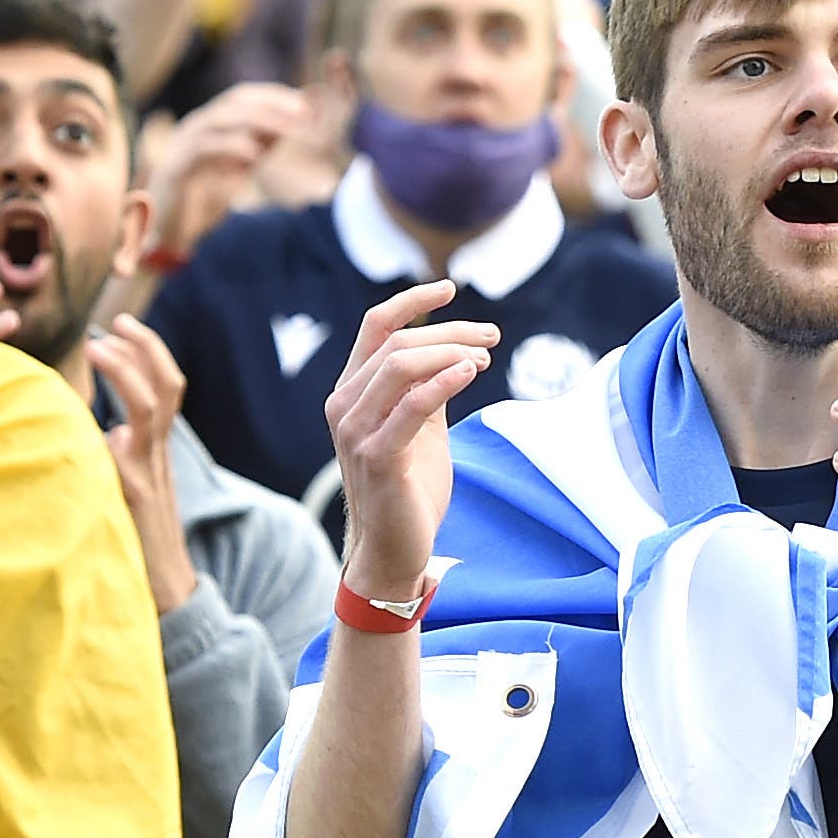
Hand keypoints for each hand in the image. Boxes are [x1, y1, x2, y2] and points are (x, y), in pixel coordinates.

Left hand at [91, 313, 199, 611]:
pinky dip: (107, 426)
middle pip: (167, 386)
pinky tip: (84, 411)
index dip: (147, 352)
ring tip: (100, 346)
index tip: (119, 328)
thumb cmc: (142, 539)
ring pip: (151, 408)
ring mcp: (148, 471)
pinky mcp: (134, 494)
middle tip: (116, 323)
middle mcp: (157, 453)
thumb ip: (123, 457)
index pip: (164, 386)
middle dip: (144, 348)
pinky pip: (124, 451)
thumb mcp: (132, 486)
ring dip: (126, 371)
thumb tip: (107, 432)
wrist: (167, 588)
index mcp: (157, 448)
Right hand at [144, 83, 306, 262]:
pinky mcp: (175, 165)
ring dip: (257, 120)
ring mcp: (183, 142)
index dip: (274, 95)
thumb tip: (291, 126)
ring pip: (221, 118)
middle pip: (234, 100)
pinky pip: (203, 147)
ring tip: (287, 129)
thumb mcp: (238, 167)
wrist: (166, 230)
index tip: (305, 104)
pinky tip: (254, 152)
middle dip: (271, 102)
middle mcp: (196, 126)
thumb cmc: (202, 200)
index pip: (243, 96)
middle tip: (301, 112)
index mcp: (211, 124)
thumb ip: (259, 146)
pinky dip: (230, 146)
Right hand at [325, 280, 497, 600]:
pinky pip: (411, 405)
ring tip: (485, 357)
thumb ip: (427, 389)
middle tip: (492, 337)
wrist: (394, 550)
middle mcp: (345, 405)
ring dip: (450, 352)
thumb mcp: (420, 428)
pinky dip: (443, 381)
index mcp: (352, 392)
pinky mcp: (378, 457)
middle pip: (397, 341)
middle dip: (449, 330)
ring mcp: (356, 431)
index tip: (450, 287)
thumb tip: (455, 351)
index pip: (375, 326)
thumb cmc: (408, 489)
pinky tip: (471, 371)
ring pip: (401, 365)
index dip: (411, 301)